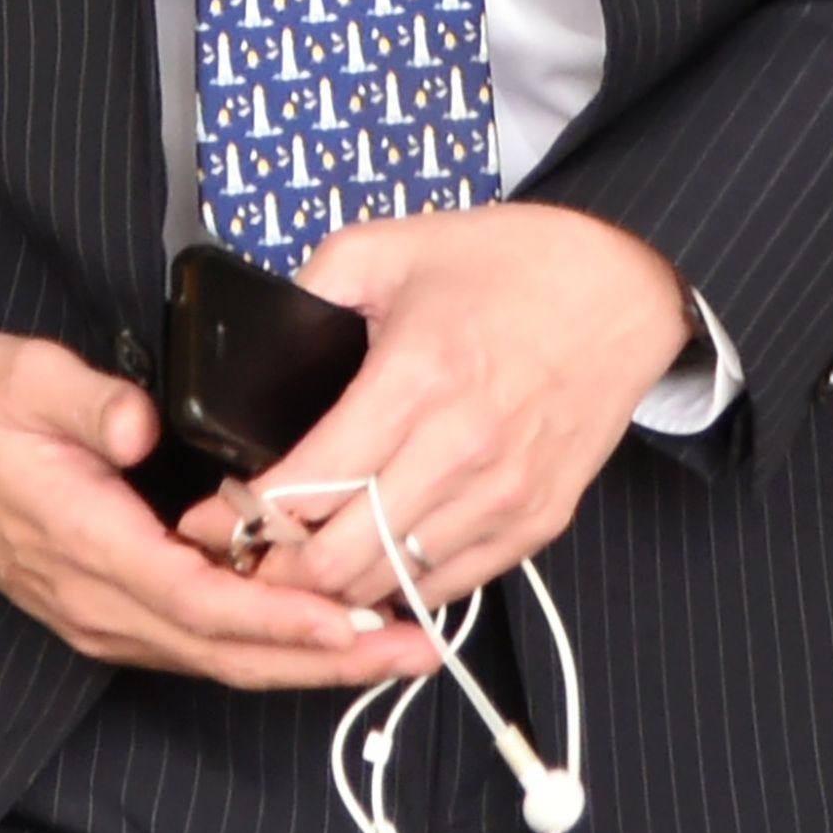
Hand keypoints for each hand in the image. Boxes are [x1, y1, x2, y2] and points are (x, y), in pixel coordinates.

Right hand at [0, 330, 437, 687]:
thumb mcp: (22, 377)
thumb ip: (89, 399)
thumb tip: (145, 423)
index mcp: (84, 546)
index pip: (197, 599)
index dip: (277, 614)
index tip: (347, 618)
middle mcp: (100, 601)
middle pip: (226, 650)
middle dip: (324, 657)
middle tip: (412, 647)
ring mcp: (105, 613)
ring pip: (220, 655)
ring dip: (307, 659)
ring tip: (393, 645)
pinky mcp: (113, 604)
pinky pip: (203, 639)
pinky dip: (269, 641)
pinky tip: (321, 628)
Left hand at [178, 207, 694, 612]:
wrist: (622, 289)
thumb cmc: (510, 263)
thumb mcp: (396, 245)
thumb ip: (316, 283)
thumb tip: (263, 338)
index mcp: (418, 375)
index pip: (312, 484)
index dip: (247, 516)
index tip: (210, 520)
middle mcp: (462, 448)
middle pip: (343, 556)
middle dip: (279, 567)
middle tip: (248, 551)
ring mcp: (505, 494)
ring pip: (393, 584)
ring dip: (336, 586)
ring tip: (300, 562)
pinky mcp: (537, 522)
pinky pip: (449, 586)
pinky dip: (401, 586)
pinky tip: (372, 562)